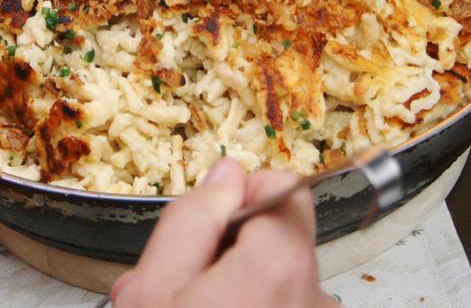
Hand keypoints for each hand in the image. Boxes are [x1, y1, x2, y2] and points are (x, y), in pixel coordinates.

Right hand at [110, 160, 336, 307]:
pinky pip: (285, 306)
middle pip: (281, 235)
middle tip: (185, 288)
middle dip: (232, 249)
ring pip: (279, 278)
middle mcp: (317, 296)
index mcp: (281, 266)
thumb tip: (225, 175)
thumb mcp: (154, 287)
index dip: (240, 196)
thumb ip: (192, 219)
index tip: (208, 228)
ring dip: (239, 288)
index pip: (286, 186)